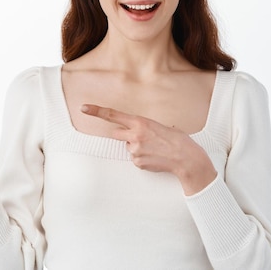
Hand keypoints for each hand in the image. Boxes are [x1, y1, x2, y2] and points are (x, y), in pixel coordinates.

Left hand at [81, 104, 216, 194]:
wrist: (186, 158)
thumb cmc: (177, 140)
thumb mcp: (160, 126)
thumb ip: (144, 127)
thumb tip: (136, 131)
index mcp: (140, 122)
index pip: (113, 115)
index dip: (96, 111)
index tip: (84, 108)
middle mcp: (134, 136)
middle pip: (117, 133)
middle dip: (125, 134)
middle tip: (143, 137)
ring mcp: (135, 150)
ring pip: (129, 147)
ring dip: (138, 147)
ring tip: (156, 149)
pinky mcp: (137, 163)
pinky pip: (135, 158)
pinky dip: (143, 158)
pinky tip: (155, 157)